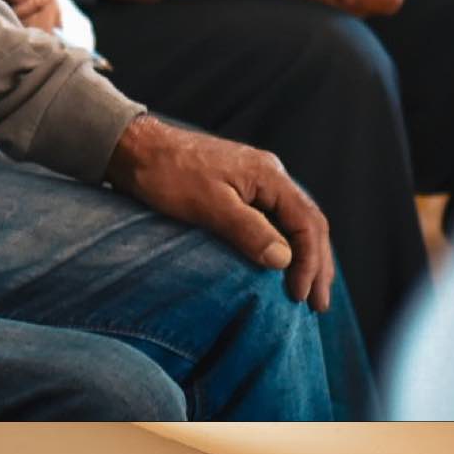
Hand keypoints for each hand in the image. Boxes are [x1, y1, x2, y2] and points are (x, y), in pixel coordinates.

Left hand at [106, 114, 333, 308]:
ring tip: (308, 291)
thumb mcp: (208, 204)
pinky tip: (281, 266)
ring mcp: (256, 184)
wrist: (135, 148)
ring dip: (305, 258)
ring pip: (295, 224)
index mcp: (270, 176)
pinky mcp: (240, 192)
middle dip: (317, 265)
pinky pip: (275, 221)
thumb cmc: (167, 173)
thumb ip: (248, 230)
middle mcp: (270, 178)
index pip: (307, 223)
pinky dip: (284, 246)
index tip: (300, 295)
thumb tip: (284, 259)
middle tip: (317, 304)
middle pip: (309, 224)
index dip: (309, 262)